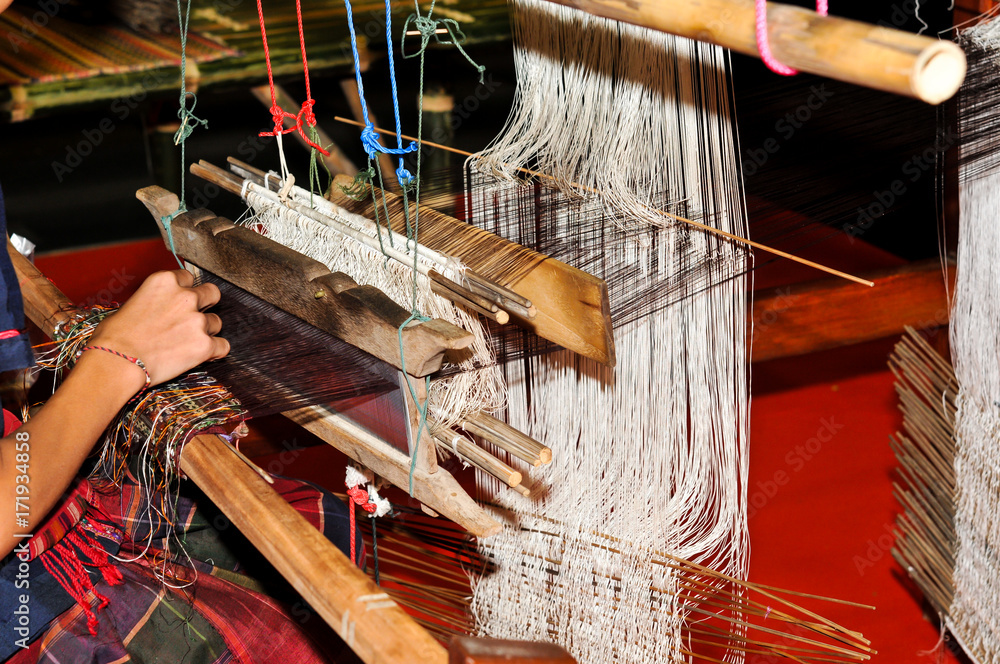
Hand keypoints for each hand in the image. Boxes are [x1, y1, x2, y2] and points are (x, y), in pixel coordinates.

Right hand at [86, 270, 228, 386]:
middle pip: (212, 293)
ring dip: (206, 331)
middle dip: (206, 304)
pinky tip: (202, 356)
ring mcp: (197, 321)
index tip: (180, 301)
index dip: (185, 291)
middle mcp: (185, 297)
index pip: (188, 278)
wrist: (116, 362)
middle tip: (194, 318)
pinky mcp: (204, 345)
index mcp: (165, 281)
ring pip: (217, 322)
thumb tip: (156, 310)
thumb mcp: (129, 305)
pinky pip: (223, 346)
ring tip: (187, 343)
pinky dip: (215, 352)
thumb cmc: (113, 338)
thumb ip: (153, 302)